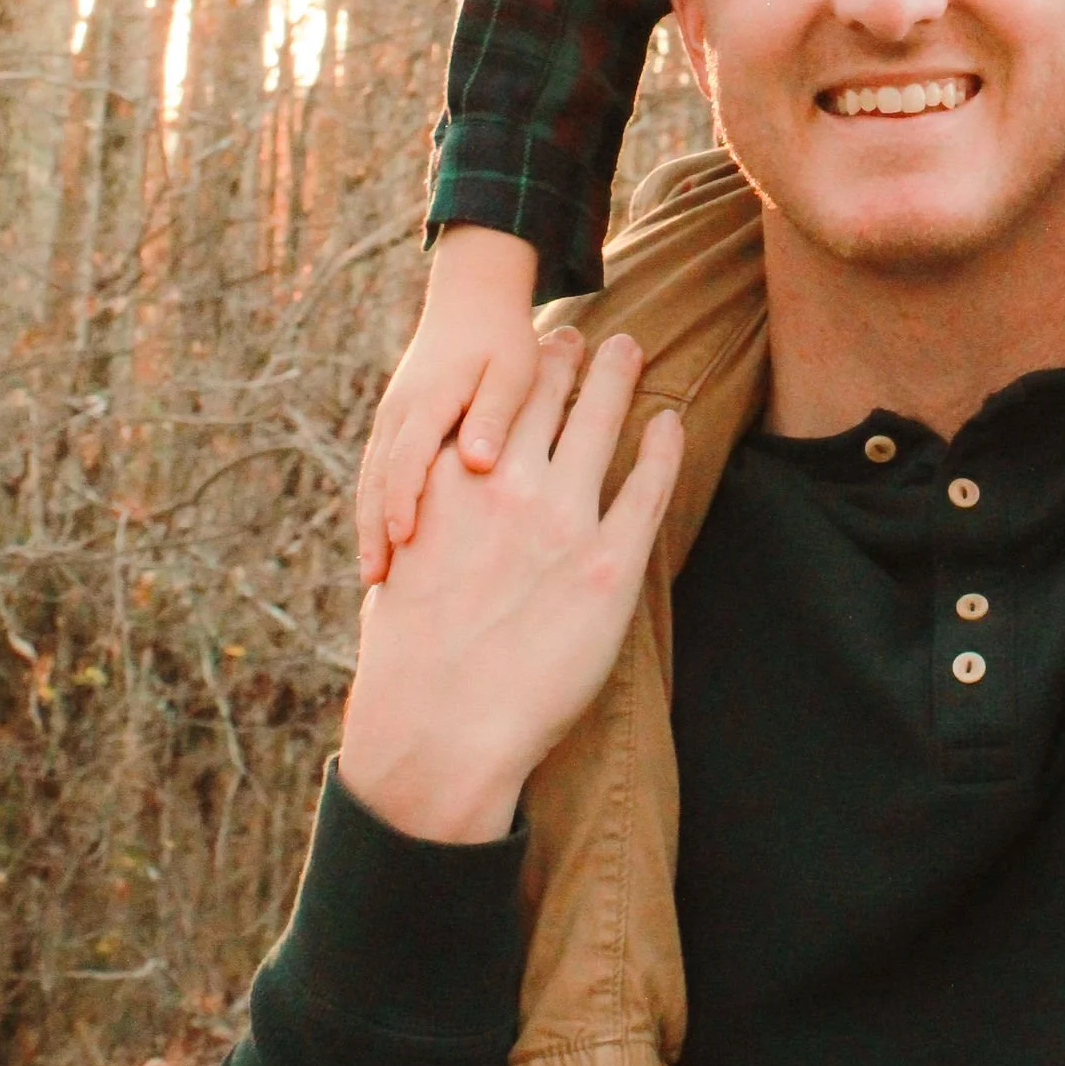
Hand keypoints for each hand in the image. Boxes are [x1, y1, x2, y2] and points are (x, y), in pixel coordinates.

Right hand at [339, 328, 681, 844]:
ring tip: (632, 351)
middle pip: (546, 398)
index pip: (489, 403)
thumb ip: (420, 528)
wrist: (441, 732)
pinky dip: (659, 448)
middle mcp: (505, 485)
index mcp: (446, 482)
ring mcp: (560, 520)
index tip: (534, 348)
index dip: (517, 370)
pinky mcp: (608, 565)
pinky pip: (645, 488)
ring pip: (599, 423)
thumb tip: (423, 517)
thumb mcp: (396, 571)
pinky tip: (668, 423)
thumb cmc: (409, 664)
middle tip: (590, 334)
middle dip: (569, 359)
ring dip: (617, 379)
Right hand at [355, 226, 542, 580]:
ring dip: (370, 525)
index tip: (403, 544)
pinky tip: (388, 545)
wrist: (472, 296)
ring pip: (373, 479)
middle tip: (376, 584)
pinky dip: (377, 509)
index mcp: (427, 402)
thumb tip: (477, 461)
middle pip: (377, 478)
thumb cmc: (503, 337)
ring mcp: (392, 420)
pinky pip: (380, 473)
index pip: (406, 460)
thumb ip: (494, 413)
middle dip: (373, 530)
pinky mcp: (397, 426)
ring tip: (375, 579)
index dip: (403, 502)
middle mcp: (399, 414)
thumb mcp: (511, 370)